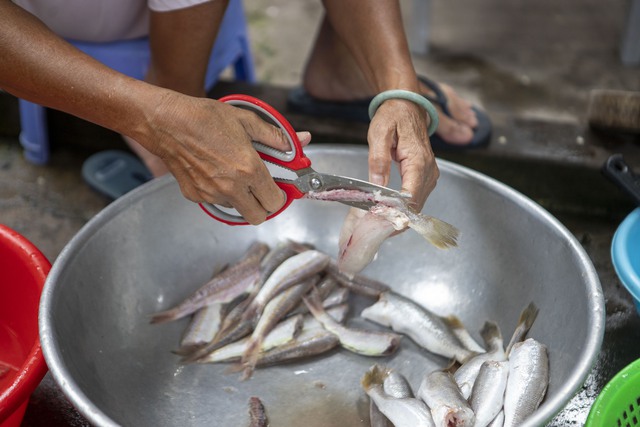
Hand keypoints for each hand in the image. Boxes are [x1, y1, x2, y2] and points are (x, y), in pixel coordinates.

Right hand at [140, 92, 310, 224]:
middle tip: (260, 189)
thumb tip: (300, 141)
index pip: (275, 201)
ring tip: (233, 174)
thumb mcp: (245, 120)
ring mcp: (212, 194)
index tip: (278, 188)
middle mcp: (231, 187)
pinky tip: (214, 172)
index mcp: (249, 169)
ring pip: (236, 210)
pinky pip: (216, 202)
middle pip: (258, 217)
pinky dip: (220, 193)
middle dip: (263, 206)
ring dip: (241, 198)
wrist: (167, 122)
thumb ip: (275, 136)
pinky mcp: (195, 195)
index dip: (279, 196)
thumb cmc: (205, 118)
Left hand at [366, 98, 438, 211]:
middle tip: (375, 227)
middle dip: (396, 218)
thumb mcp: (379, 134)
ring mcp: (430, 175)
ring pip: (417, 205)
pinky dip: (404, 208)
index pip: (411, 197)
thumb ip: (378, 160)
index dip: (396, 213)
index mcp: (418, 161)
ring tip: (379, 222)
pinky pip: (417, 198)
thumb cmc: (393, 117)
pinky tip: (389, 212)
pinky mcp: (427, 177)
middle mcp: (429, 170)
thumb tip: (377, 185)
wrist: (407, 106)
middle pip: (415, 205)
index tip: (380, 222)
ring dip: (400, 215)